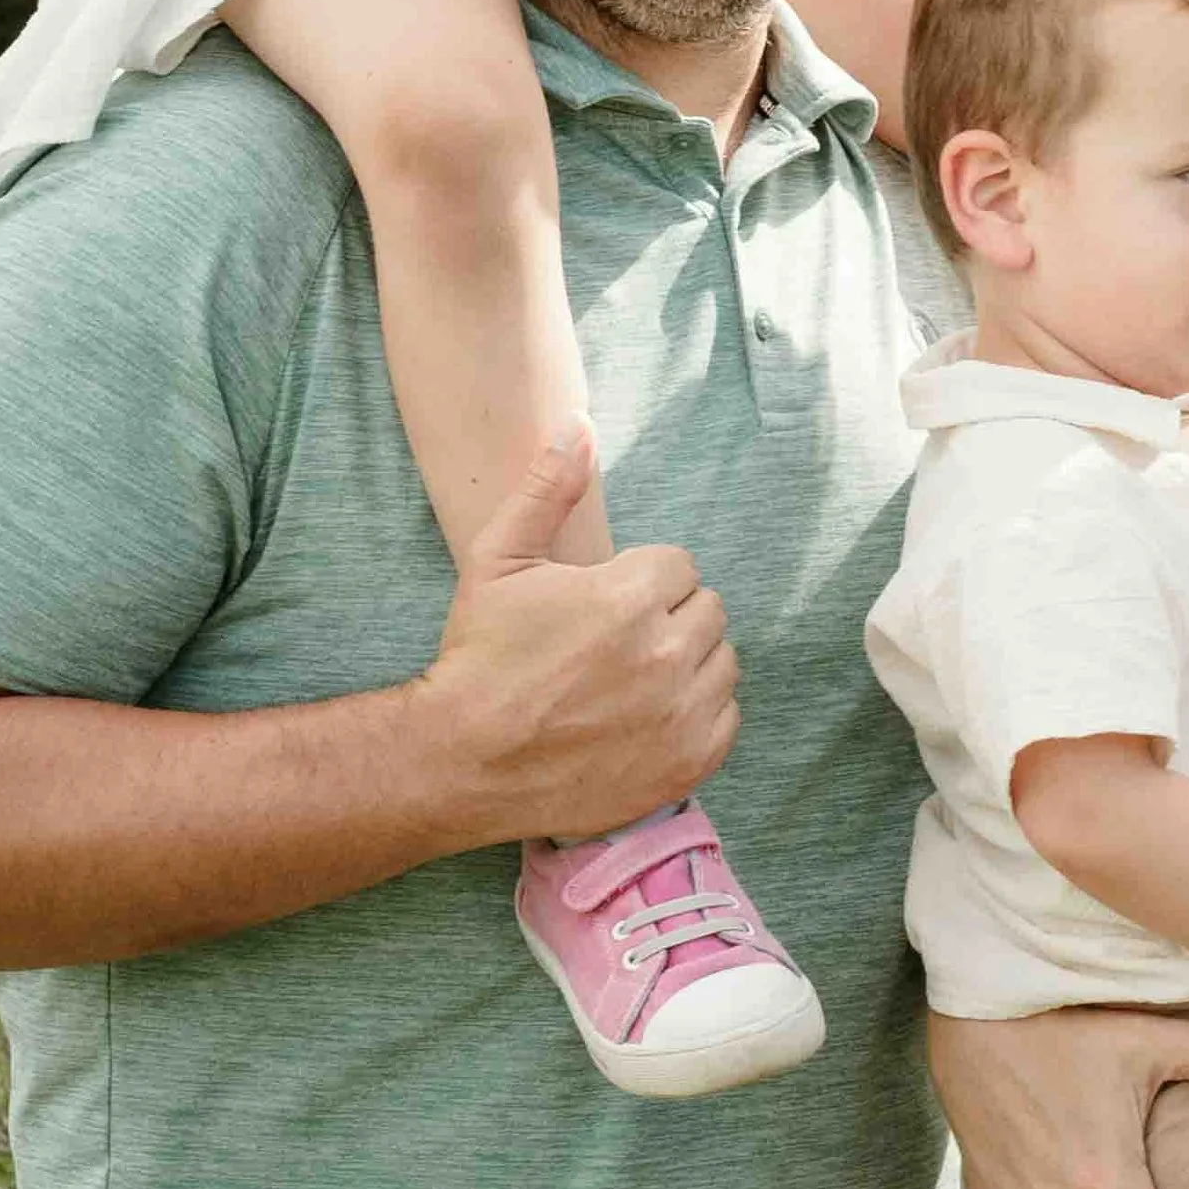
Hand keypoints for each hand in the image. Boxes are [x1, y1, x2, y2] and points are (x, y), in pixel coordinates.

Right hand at [420, 427, 741, 841]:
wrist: (463, 764)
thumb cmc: (480, 658)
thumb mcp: (499, 560)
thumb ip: (550, 488)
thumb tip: (580, 425)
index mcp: (630, 596)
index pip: (679, 565)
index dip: (637, 582)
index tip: (600, 607)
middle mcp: (667, 653)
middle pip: (707, 610)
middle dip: (667, 617)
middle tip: (614, 644)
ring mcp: (682, 714)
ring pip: (721, 662)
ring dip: (688, 664)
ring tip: (630, 680)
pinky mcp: (688, 763)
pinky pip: (726, 718)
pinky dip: (698, 716)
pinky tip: (648, 719)